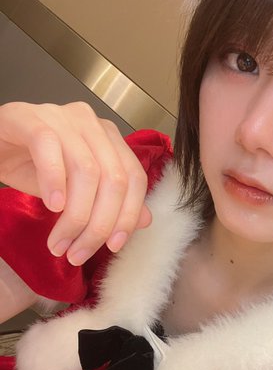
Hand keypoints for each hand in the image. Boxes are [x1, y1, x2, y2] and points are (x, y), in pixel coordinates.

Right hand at [0, 101, 150, 264]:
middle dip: (98, 225)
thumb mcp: (75, 190)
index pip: (134, 179)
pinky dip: (55, 182)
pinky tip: (52, 207)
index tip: (113, 246)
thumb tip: (145, 220)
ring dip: (75, 216)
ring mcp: (62, 116)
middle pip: (113, 180)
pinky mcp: (30, 118)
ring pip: (87, 170)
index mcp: (109, 138)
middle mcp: (91, 123)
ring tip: (59, 242)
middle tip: (78, 253)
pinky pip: (50, 149)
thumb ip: (111, 202)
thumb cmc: (30, 164)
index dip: (128, 216)